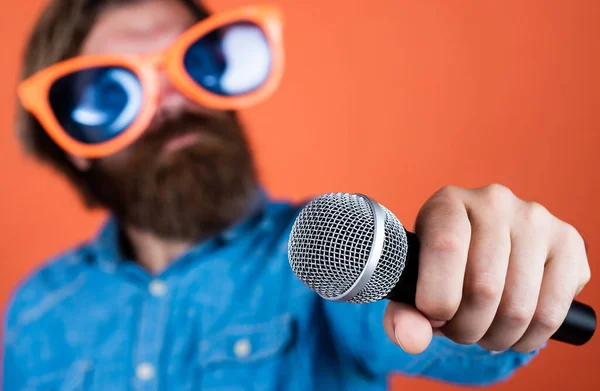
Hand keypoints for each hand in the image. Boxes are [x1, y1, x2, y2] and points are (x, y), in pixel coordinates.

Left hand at [383, 184, 590, 354]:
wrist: (480, 253)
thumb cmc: (440, 269)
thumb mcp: (413, 287)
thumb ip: (402, 314)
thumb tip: (413, 339)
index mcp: (447, 202)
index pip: (445, 248)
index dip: (438, 298)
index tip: (434, 317)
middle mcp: (494, 201)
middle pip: (483, 287)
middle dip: (466, 328)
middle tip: (458, 329)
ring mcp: (536, 219)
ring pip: (518, 307)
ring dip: (496, 336)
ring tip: (482, 329)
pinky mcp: (568, 242)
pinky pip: (552, 313)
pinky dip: (528, 338)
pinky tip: (512, 329)